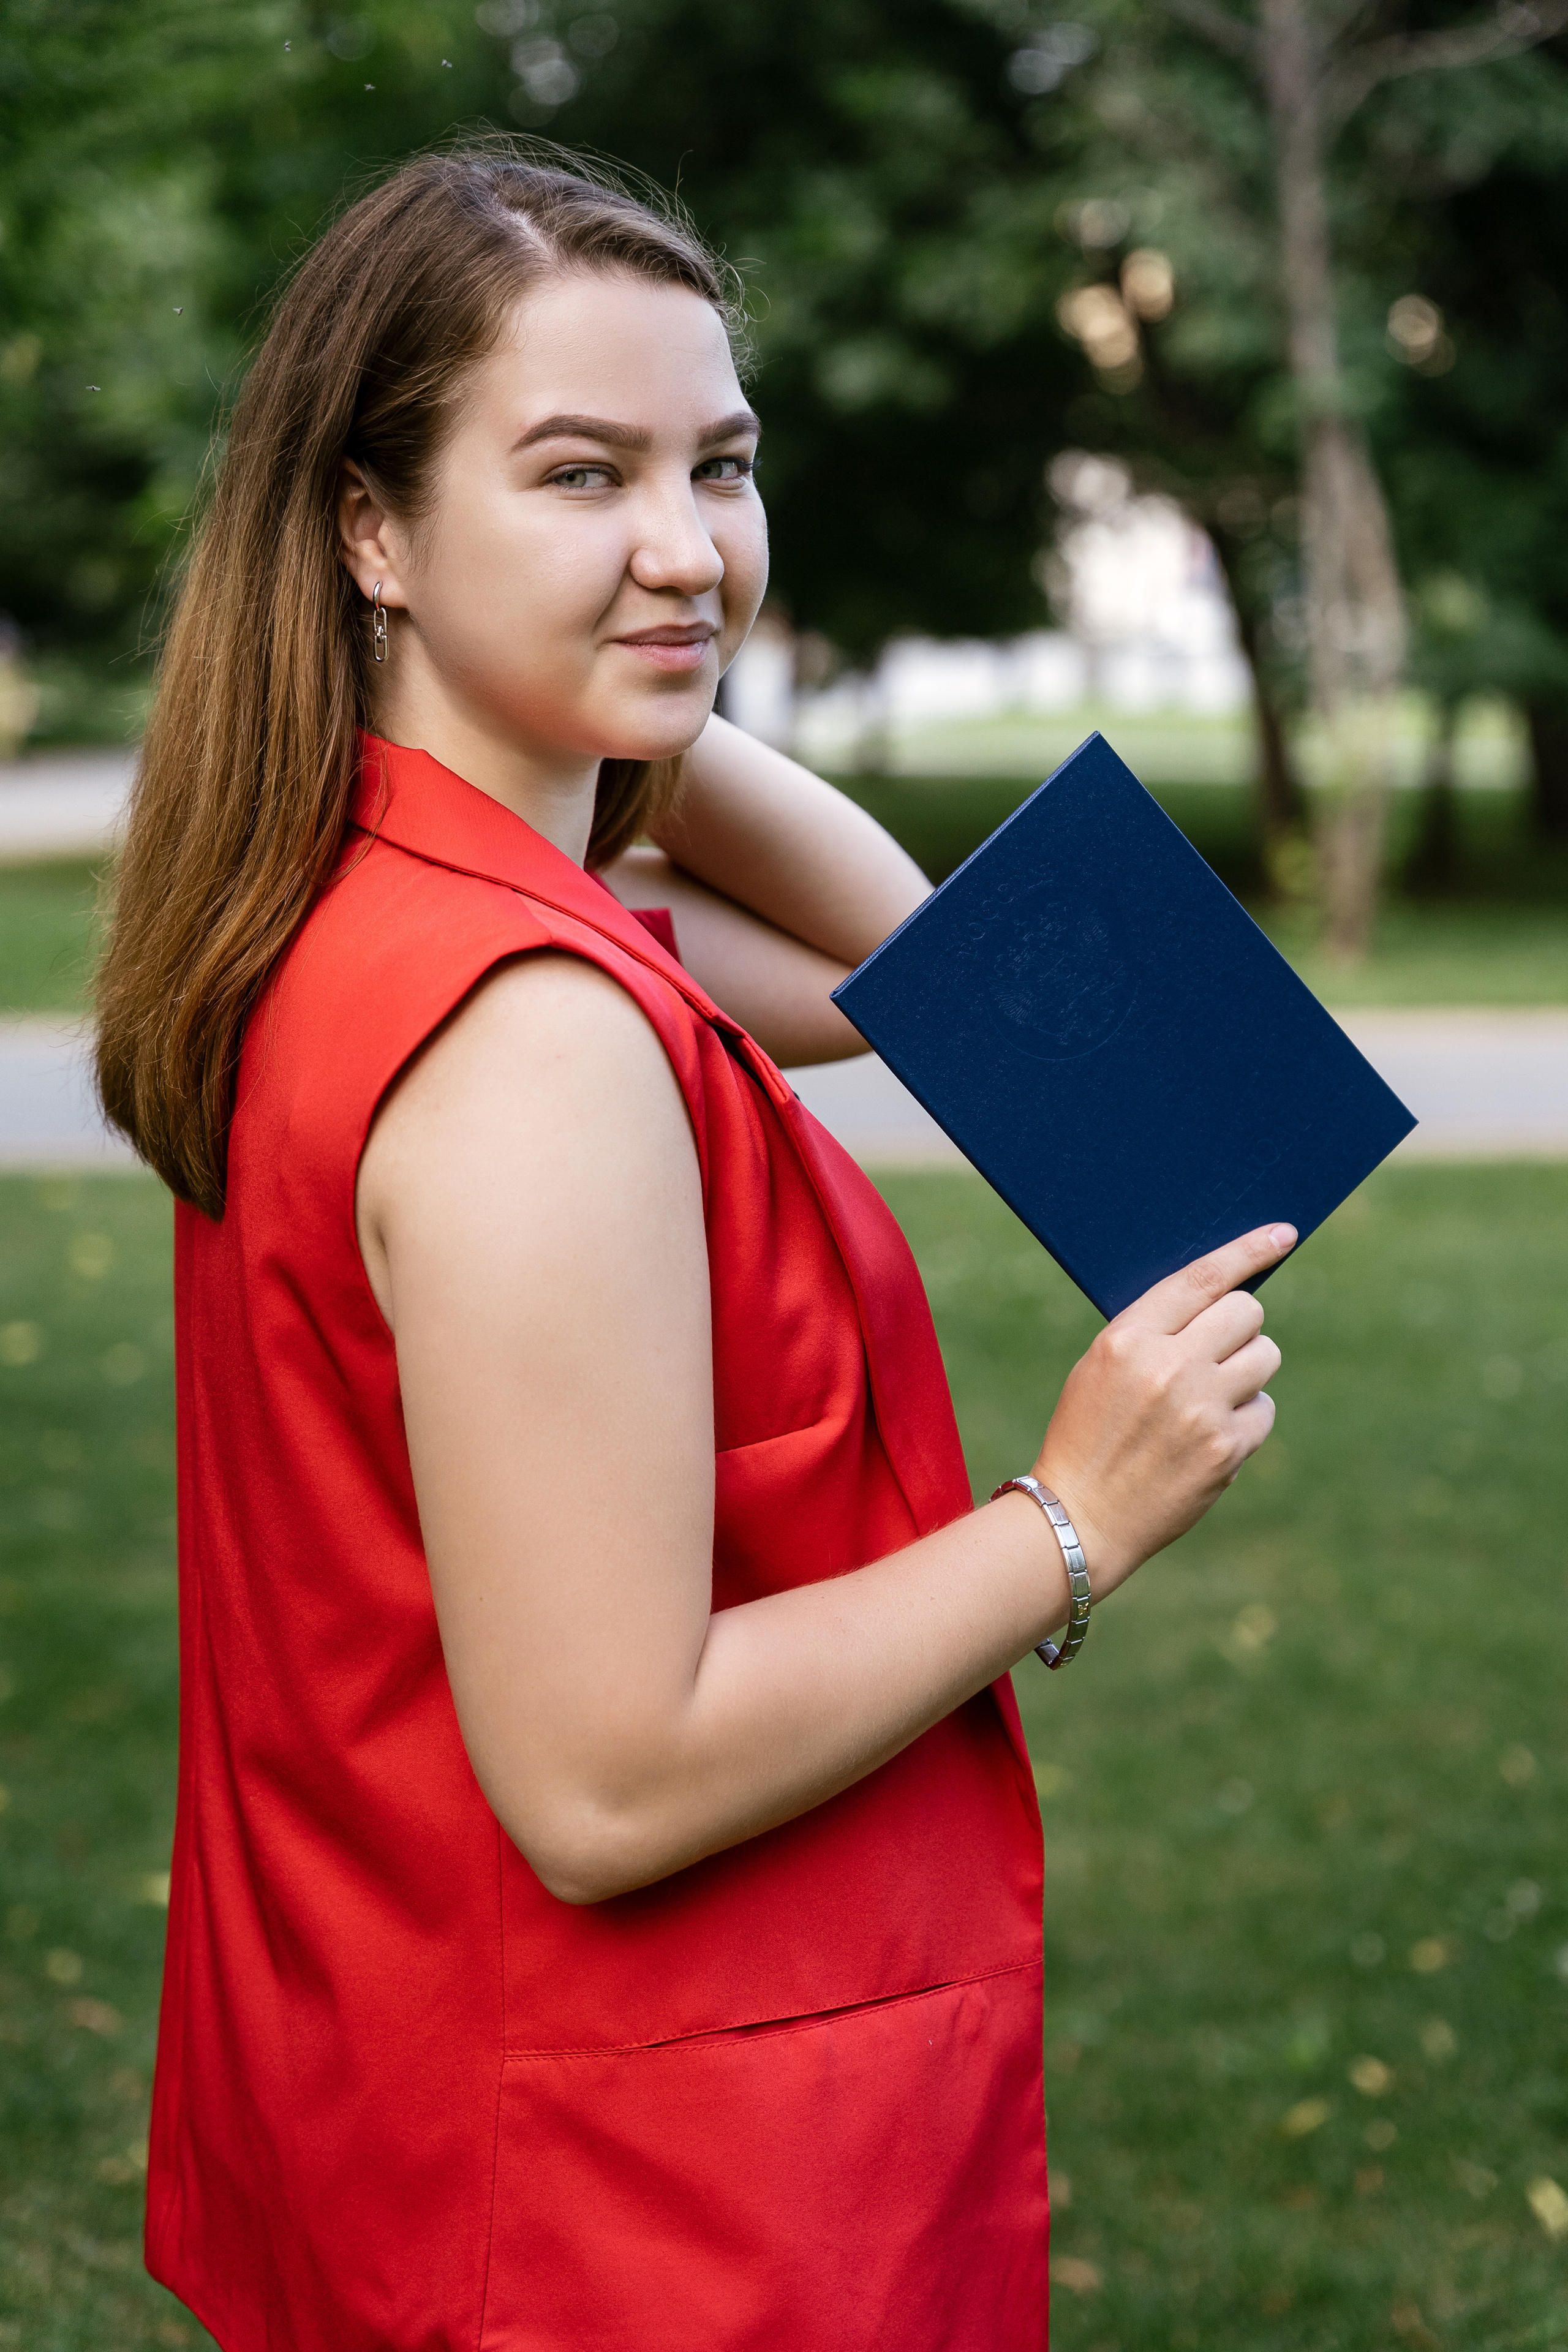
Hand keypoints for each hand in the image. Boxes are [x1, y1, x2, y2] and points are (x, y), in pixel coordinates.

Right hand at [1035, 1224, 1294, 1594]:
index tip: (1283, 1234)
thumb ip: (1153, 1331)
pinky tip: (1210, 1437)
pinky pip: (1265, 1409)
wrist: (1080, 1519)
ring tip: (1209, 1399)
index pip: (1203, 1278)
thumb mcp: (1099, 1368)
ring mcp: (1202, 1409)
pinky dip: (1246, 1419)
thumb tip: (1223, 1301)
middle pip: (1246, 1312)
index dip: (1248, 1251)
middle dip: (1238, 1327)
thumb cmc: (1086, 1436)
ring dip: (1246, 1371)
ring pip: (1265, 1356)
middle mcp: (1169, 1367)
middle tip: (1215, 1353)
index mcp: (1128, 1339)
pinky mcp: (1227, 1449)